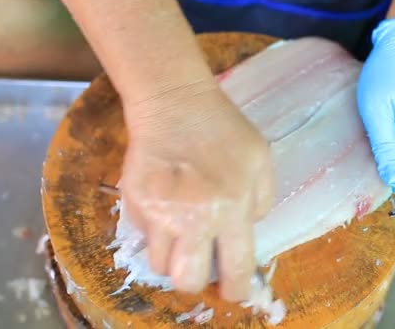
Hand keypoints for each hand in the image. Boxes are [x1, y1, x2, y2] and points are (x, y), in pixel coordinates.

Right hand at [120, 84, 273, 300]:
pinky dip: (155, 229)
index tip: (233, 292)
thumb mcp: (260, 161)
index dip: (235, 290)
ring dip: (173, 255)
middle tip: (200, 264)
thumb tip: (247, 232)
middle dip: (195, 281)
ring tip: (181, 231)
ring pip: (160, 264)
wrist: (175, 103)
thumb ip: (261, 202)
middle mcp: (193, 219)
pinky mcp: (134, 202)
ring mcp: (158, 212)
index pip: (235, 270)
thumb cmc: (224, 130)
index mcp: (232, 210)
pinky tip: (165, 203)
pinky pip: (143, 234)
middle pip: (187, 281)